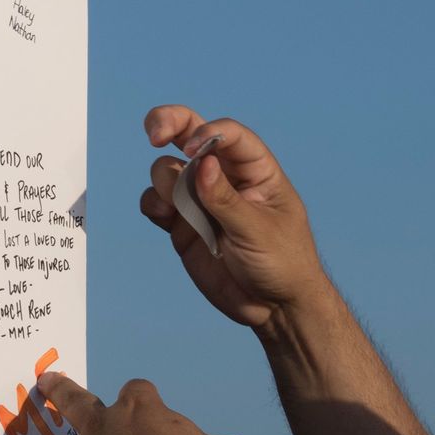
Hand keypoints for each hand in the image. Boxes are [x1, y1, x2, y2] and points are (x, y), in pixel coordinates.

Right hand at [140, 105, 327, 334]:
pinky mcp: (182, 225)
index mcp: (255, 170)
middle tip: (154, 132)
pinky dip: (152, 203)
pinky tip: (162, 216)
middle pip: (190, 134)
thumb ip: (226, 199)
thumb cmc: (283, 264)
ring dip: (164, 179)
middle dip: (168, 124)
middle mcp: (224, 178)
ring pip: (168, 170)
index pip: (228, 135)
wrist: (273, 309)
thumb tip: (201, 163)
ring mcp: (200, 200)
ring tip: (174, 206)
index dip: (207, 133)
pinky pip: (156, 202)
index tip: (192, 150)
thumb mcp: (259, 231)